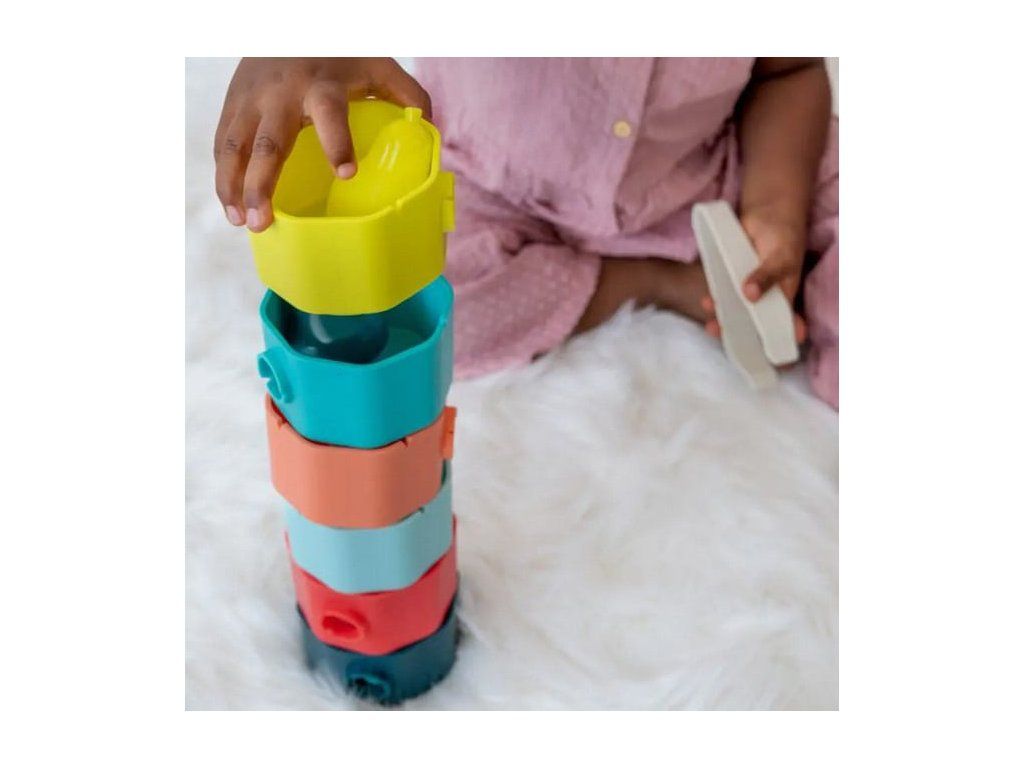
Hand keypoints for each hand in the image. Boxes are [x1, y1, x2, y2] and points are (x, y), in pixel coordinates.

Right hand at [215, 57, 431, 231]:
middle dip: (262, 183)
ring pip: (235, 146)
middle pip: (268, 143)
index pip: (330, 114)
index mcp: (322, 85)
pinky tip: (232, 206)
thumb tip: (429, 129)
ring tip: (241, 223)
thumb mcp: (377, 64)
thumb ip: (408, 94)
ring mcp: (252, 100)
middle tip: (263, 221)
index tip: (346, 172)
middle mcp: (282, 94)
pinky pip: (223, 143)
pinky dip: (223, 175)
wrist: (287, 22)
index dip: (337, 142)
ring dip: (234, 186)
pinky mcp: (233, 105)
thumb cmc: (339, 54)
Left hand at [701, 204, 807, 343]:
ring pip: (736, 311)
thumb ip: (767, 276)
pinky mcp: (733, 278)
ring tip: (711, 322)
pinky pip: (724, 293)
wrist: (767, 212)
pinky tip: (707, 301)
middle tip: (724, 334)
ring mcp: (748, 289)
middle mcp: (766, 298)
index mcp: (784, 298)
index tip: (767, 357)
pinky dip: (716, 300)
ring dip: (724, 317)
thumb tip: (749, 295)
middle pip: (754, 323)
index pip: (784, 327)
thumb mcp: (780, 257)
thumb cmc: (783, 237)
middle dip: (740, 333)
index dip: (776, 342)